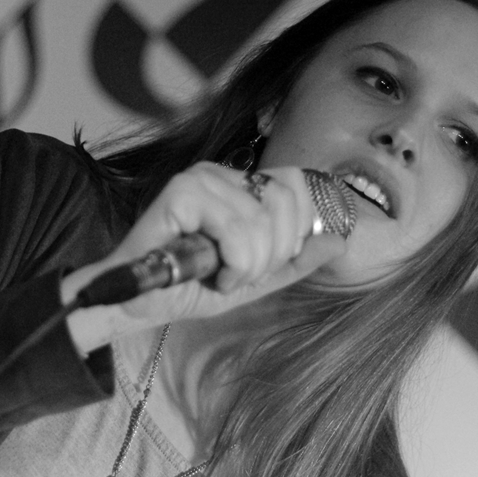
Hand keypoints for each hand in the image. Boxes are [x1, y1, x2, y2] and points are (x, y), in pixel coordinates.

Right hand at [62, 163, 347, 351]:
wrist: (136, 303)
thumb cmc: (190, 285)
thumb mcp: (255, 276)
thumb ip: (297, 258)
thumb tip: (341, 238)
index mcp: (241, 184)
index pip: (298, 187)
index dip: (293, 235)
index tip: (261, 263)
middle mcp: (223, 173)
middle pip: (287, 205)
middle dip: (270, 256)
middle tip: (237, 273)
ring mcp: (201, 178)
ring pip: (263, 226)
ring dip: (246, 268)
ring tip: (218, 274)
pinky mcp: (181, 192)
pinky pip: (236, 233)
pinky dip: (230, 266)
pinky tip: (205, 271)